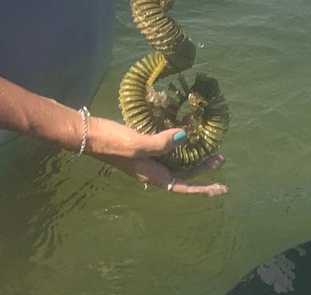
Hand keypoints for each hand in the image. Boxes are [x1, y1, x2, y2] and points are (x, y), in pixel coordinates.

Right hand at [85, 115, 228, 195]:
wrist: (88, 133)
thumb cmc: (112, 142)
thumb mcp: (138, 144)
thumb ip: (161, 142)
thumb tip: (185, 137)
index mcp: (153, 174)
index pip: (184, 185)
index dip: (204, 188)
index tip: (222, 188)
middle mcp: (152, 168)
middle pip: (183, 170)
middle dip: (202, 165)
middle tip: (220, 155)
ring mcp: (146, 156)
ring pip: (175, 156)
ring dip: (190, 148)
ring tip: (204, 135)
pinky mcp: (141, 143)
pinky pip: (164, 142)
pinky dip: (175, 134)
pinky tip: (181, 121)